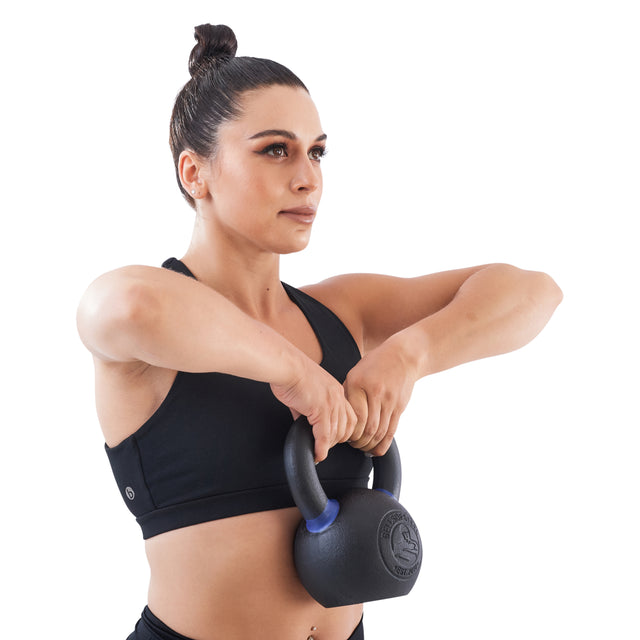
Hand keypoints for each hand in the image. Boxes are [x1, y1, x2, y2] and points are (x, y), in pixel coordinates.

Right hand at [271, 356, 356, 462]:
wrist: (285, 365)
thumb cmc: (290, 372)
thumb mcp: (307, 390)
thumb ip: (309, 407)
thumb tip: (304, 422)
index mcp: (336, 390)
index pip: (350, 416)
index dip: (344, 430)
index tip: (335, 438)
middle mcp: (337, 396)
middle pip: (347, 427)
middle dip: (337, 440)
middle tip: (325, 447)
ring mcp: (331, 403)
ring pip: (337, 433)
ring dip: (328, 446)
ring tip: (319, 451)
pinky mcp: (320, 409)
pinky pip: (324, 436)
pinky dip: (321, 448)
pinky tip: (317, 454)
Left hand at [344, 334, 418, 455]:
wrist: (404, 356)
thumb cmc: (376, 364)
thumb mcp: (355, 373)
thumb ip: (347, 394)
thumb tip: (338, 417)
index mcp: (358, 383)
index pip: (353, 415)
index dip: (348, 431)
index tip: (343, 435)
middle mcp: (375, 392)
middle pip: (367, 427)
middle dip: (358, 441)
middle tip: (352, 443)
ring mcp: (389, 400)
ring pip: (379, 432)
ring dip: (369, 444)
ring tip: (362, 446)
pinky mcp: (399, 407)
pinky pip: (391, 431)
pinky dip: (382, 444)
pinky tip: (375, 449)